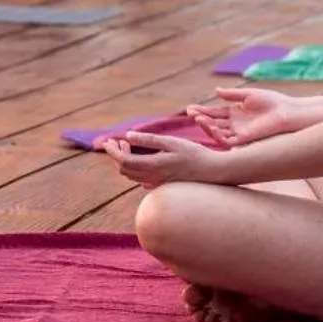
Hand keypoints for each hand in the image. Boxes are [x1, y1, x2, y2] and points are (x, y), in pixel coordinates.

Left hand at [101, 133, 221, 188]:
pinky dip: (135, 168)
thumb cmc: (195, 154)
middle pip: (125, 170)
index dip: (113, 151)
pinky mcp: (163, 185)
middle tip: (119, 140)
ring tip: (128, 145)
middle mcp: (153, 178)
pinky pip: (141, 179)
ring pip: (132, 176)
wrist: (214, 172)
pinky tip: (140, 157)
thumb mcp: (172, 142)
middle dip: (117, 154)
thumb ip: (149, 140)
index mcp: (154, 166)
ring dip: (125, 161)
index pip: (124, 161)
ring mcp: (158, 184)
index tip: (108, 140)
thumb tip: (128, 136)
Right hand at [183, 88, 298, 147]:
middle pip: (213, 122)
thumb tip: (215, 91)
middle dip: (201, 118)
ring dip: (207, 127)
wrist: (286, 112)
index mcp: (235, 113)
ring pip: (217, 132)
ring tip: (198, 119)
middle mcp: (234, 124)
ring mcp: (238, 132)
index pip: (214, 113)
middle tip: (191, 113)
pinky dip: (218, 135)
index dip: (202, 111)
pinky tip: (212, 127)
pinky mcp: (244, 139)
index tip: (189, 108)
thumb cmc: (272, 102)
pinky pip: (227, 140)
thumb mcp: (248, 95)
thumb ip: (232, 94)